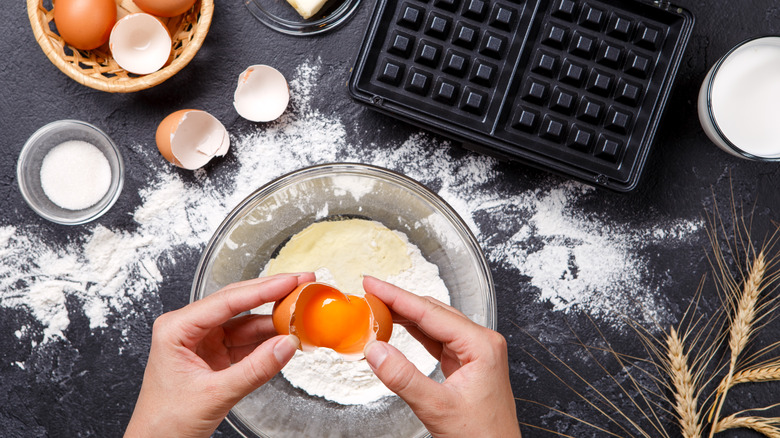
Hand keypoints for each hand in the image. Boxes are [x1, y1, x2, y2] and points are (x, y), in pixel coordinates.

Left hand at [125, 273, 314, 437]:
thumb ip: (254, 370)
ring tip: (299, 314)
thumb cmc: (166, 422)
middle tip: (301, 283)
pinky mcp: (214, 355)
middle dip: (271, 294)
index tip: (289, 281)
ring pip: (245, 322)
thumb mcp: (214, 395)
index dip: (263, 289)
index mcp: (177, 328)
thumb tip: (286, 345)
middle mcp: (189, 329)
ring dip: (273, 320)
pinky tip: (285, 336)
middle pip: (237, 303)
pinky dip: (267, 340)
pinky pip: (246, 341)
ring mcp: (203, 342)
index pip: (227, 301)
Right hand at [362, 276, 520, 437]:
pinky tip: (399, 327)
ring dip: (405, 316)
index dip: (397, 297)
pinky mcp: (467, 363)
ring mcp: (475, 352)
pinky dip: (415, 332)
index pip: (430, 313)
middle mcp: (481, 343)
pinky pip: (437, 340)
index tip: (373, 285)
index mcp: (481, 345)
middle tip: (370, 293)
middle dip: (399, 301)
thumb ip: (404, 378)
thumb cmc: (481, 437)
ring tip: (378, 308)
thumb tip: (377, 351)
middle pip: (433, 312)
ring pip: (434, 324)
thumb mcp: (437, 408)